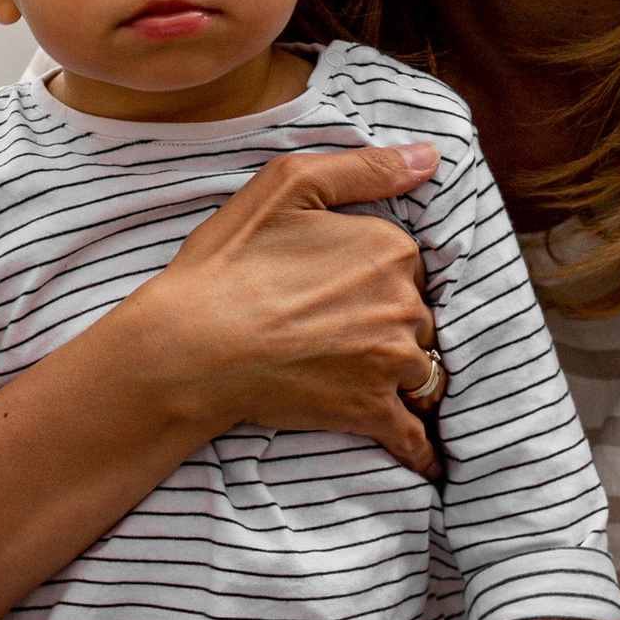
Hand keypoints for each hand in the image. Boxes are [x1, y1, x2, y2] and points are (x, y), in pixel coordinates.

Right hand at [129, 140, 444, 478]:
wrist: (189, 345)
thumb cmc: (228, 263)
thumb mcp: (288, 186)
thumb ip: (366, 167)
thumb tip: (430, 156)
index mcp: (389, 247)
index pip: (408, 263)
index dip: (377, 273)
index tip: (343, 284)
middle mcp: (402, 304)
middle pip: (419, 317)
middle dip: (392, 324)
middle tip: (343, 331)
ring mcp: (388, 361)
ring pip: (421, 370)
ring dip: (405, 377)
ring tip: (375, 382)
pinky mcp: (368, 411)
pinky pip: (413, 435)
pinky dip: (422, 450)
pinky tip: (428, 464)